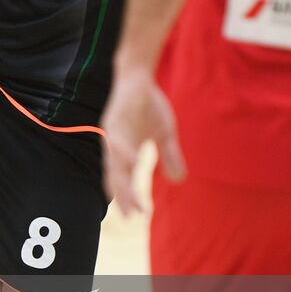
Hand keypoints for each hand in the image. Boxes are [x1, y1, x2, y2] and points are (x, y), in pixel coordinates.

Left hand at [99, 66, 182, 216]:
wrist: (139, 75)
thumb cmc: (149, 104)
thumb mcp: (164, 133)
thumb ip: (169, 156)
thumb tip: (178, 181)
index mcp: (122, 149)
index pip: (122, 179)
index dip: (127, 197)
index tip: (137, 215)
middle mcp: (113, 144)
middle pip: (114, 176)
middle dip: (122, 196)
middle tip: (130, 216)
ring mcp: (112, 131)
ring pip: (114, 162)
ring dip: (122, 181)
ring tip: (131, 199)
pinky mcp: (115, 118)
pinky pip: (118, 138)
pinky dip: (125, 152)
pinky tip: (134, 163)